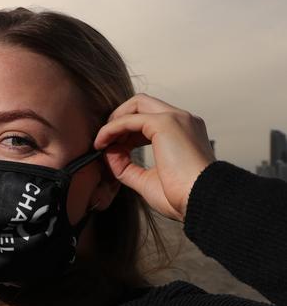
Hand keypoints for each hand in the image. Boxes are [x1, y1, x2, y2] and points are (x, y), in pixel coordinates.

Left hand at [93, 93, 215, 221]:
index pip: (150, 118)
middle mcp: (182, 120)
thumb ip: (126, 166)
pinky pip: (129, 119)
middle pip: (142, 104)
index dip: (127, 131)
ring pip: (136, 104)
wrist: (203, 201)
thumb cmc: (182, 197)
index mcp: (184, 132)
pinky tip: (102, 143)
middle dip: (119, 119)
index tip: (112, 148)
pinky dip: (112, 128)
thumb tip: (108, 153)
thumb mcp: (147, 180)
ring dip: (114, 121)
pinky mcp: (164, 123)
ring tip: (101, 142)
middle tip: (104, 141)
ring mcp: (175, 119)